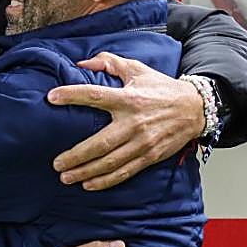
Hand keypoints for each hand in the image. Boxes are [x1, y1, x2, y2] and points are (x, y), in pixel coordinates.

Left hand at [47, 52, 202, 190]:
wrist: (195, 108)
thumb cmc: (162, 88)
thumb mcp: (137, 69)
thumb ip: (109, 62)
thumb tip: (82, 63)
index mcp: (128, 98)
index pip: (95, 95)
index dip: (72, 95)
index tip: (51, 98)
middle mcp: (134, 122)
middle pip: (100, 143)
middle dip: (76, 155)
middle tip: (56, 163)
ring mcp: (142, 142)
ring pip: (110, 162)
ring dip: (86, 171)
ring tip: (67, 177)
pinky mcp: (150, 156)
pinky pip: (125, 171)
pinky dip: (106, 180)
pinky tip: (89, 184)